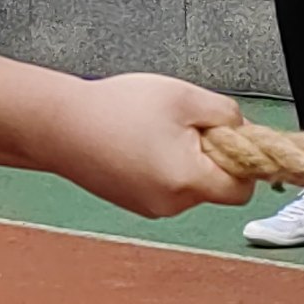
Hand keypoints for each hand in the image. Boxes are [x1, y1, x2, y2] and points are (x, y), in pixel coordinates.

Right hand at [54, 73, 251, 217]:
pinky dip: (162, 166)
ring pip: (189, 185)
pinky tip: (138, 142)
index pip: (242, 190)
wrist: (57, 124)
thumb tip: (245, 130)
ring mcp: (149, 207)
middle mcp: (170, 204)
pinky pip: (165, 186)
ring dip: (184, 159)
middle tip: (183, 124)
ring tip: (153, 130)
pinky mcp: (133, 202)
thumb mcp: (185, 96)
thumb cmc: (115, 108)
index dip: (244, 161)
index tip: (228, 136)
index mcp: (188, 181)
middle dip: (210, 155)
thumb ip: (227, 114)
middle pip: (215, 186)